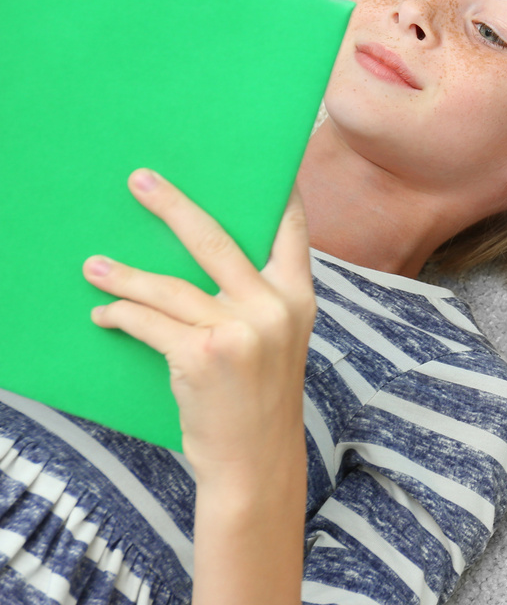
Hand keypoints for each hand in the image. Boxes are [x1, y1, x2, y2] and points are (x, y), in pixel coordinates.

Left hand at [84, 170, 313, 483]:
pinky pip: (150, 323)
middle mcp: (274, 306)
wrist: (255, 458)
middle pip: (215, 240)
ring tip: (93, 266)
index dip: (274, 191)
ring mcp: (240, 330)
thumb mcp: (278, 339)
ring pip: (169, 286)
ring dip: (124, 274)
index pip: (289, 228)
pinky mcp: (203, 356)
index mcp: (299, 296)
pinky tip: (104, 313)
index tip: (253, 161)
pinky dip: (122, 316)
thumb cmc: (260, 395)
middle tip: (140, 181)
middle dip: (172, 206)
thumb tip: (206, 259)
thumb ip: (257, 297)